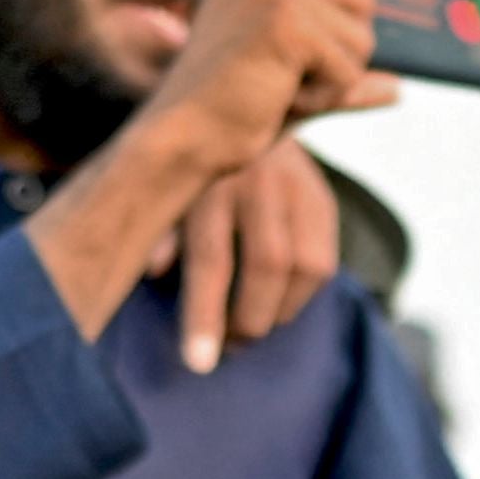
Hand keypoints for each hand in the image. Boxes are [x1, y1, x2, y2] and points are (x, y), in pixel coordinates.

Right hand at [126, 0, 397, 184]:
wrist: (184, 140)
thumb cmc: (229, 113)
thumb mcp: (292, 82)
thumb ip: (340, 74)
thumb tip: (396, 86)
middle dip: (348, 49)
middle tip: (293, 77)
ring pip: (362, 35)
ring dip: (337, 77)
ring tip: (283, 87)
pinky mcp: (288, 21)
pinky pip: (348, 66)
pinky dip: (327, 96)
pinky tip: (282, 98)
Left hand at [144, 138, 343, 374]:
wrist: (235, 114)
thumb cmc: (185, 175)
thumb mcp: (163, 196)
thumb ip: (159, 230)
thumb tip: (154, 270)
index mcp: (208, 177)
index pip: (211, 257)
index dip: (205, 316)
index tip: (199, 364)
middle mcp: (257, 176)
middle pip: (268, 263)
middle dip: (249, 319)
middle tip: (230, 346)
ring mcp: (297, 183)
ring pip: (306, 266)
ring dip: (280, 312)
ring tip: (253, 328)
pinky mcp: (321, 196)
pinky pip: (324, 262)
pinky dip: (301, 296)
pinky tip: (277, 305)